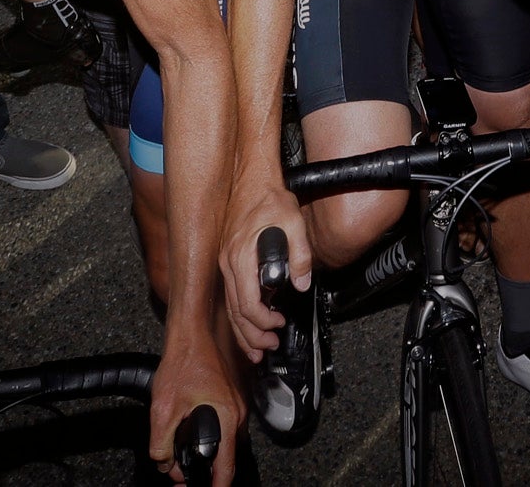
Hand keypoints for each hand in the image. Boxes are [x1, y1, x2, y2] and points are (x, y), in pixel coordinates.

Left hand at [149, 332, 241, 484]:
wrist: (192, 335)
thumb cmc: (183, 362)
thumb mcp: (163, 408)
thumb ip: (161, 443)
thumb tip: (164, 463)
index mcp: (227, 418)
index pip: (227, 466)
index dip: (216, 486)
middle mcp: (236, 414)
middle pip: (226, 457)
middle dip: (204, 471)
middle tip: (179, 476)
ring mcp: (235, 406)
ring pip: (224, 443)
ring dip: (205, 454)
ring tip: (178, 459)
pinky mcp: (229, 400)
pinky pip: (223, 428)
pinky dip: (208, 439)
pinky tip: (188, 435)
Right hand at [219, 175, 309, 362]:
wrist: (252, 180)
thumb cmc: (269, 198)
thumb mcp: (294, 222)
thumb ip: (301, 254)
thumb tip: (303, 282)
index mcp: (241, 256)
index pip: (246, 302)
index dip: (262, 321)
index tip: (279, 325)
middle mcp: (228, 264)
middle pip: (235, 311)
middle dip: (252, 335)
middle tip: (269, 347)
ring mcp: (226, 264)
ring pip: (230, 308)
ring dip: (243, 331)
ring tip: (257, 349)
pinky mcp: (229, 262)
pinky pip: (231, 296)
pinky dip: (238, 316)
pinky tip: (247, 326)